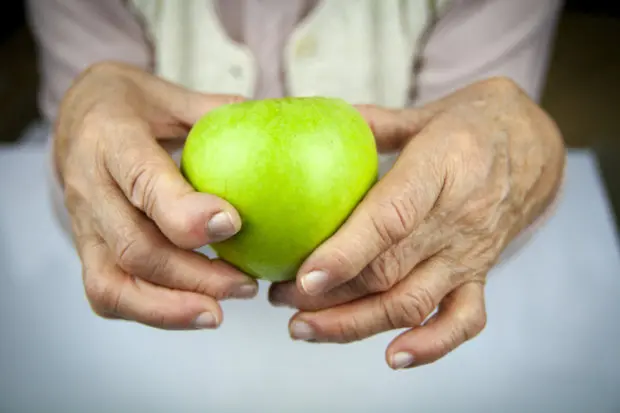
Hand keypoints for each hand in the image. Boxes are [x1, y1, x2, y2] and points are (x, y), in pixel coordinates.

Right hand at [55, 62, 257, 329]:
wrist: (75, 119)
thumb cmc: (129, 106)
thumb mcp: (168, 94)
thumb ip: (214, 111)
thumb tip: (271, 120)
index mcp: (111, 139)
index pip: (143, 182)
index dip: (184, 212)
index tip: (232, 224)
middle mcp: (89, 187)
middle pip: (135, 247)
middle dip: (194, 274)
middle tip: (245, 284)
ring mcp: (83, 224)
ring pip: (114, 282)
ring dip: (172, 306)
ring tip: (221, 311)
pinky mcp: (86, 249)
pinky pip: (107, 293)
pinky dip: (151, 312)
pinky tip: (195, 311)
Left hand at [269, 77, 565, 368]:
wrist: (533, 146)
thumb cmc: (472, 125)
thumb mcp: (424, 113)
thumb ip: (371, 124)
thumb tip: (314, 129)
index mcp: (442, 168)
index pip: (392, 218)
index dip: (347, 252)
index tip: (305, 276)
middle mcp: (458, 218)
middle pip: (390, 272)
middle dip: (329, 296)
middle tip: (280, 298)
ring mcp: (470, 253)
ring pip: (413, 303)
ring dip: (355, 324)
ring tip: (305, 327)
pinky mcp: (480, 274)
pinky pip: (463, 321)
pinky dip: (431, 345)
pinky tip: (392, 356)